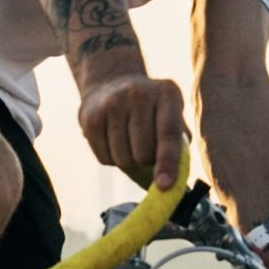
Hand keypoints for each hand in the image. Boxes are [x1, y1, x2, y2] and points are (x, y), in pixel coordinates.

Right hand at [77, 73, 188, 190]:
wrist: (112, 82)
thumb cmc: (151, 110)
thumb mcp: (171, 114)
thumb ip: (178, 145)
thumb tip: (173, 185)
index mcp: (167, 93)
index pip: (168, 134)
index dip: (167, 163)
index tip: (163, 186)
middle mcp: (139, 93)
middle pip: (143, 154)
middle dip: (146, 163)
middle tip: (146, 150)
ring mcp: (112, 103)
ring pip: (123, 159)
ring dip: (128, 162)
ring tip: (129, 142)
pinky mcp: (90, 116)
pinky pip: (104, 158)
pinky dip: (111, 159)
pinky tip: (113, 140)